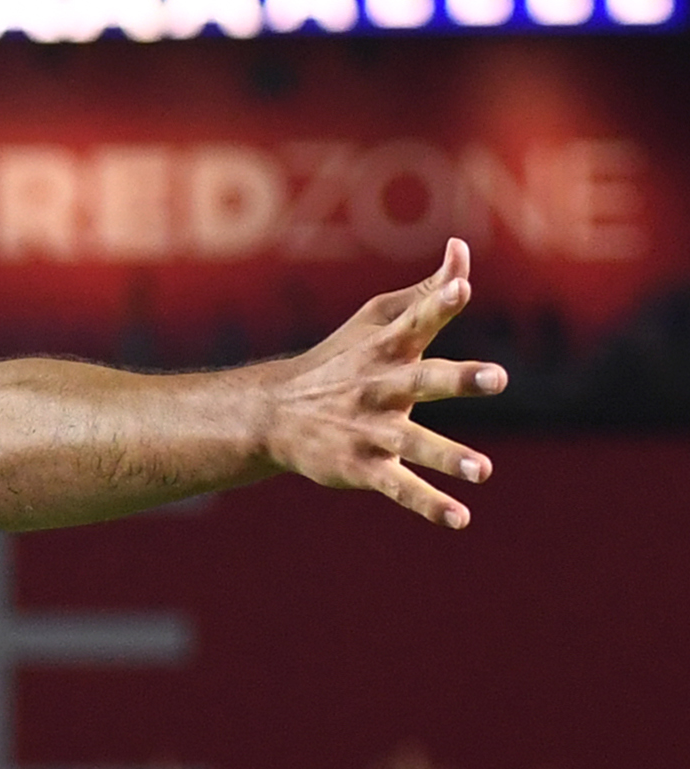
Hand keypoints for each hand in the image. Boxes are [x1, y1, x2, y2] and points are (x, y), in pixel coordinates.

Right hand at [257, 238, 507, 526]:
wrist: (271, 415)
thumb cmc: (340, 361)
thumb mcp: (375, 321)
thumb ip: (426, 293)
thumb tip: (462, 250)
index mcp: (385, 350)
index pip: (416, 320)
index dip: (439, 303)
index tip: (462, 287)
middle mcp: (379, 388)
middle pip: (422, 381)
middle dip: (457, 378)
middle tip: (498, 377)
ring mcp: (369, 431)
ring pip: (413, 444)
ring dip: (447, 456)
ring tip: (482, 471)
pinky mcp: (362, 468)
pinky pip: (398, 487)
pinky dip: (427, 504)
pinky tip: (459, 519)